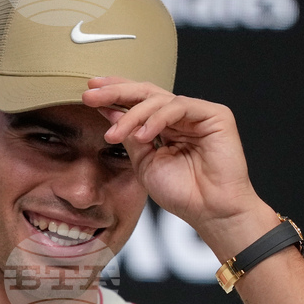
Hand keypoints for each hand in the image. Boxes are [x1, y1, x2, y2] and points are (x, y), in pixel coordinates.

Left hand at [81, 77, 276, 255]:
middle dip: (115, 91)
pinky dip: (158, 118)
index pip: (137, 101)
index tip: (88, 92)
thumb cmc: (182, 193)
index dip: (114, 93)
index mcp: (165, 126)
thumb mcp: (144, 162)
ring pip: (158, 99)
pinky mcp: (215, 115)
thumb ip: (129, 136)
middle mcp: (181, 116)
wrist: (210, 211)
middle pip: (145, 92)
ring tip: (115, 134)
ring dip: (132, 115)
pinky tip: (143, 135)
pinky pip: (180, 107)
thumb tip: (108, 110)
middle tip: (91, 95)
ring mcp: (198, 113)